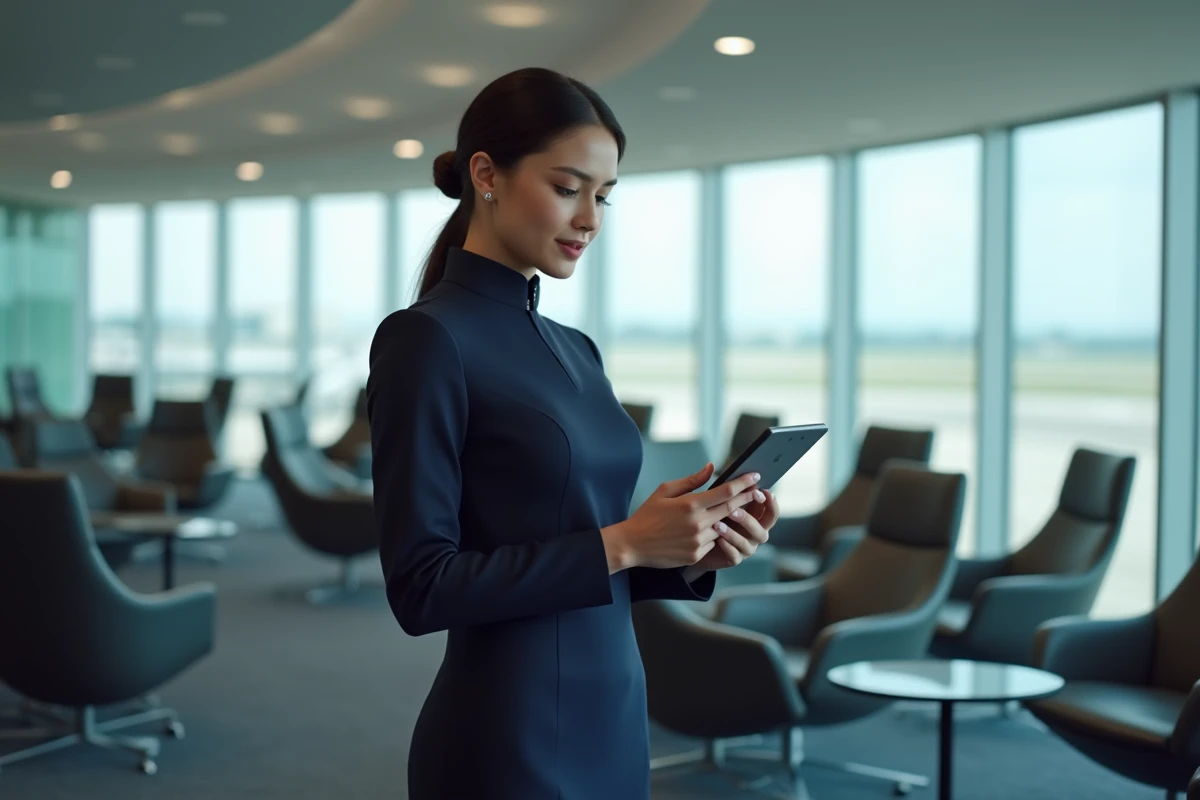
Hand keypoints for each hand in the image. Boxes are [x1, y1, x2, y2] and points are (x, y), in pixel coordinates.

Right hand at [601, 464, 761, 571]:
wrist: (631, 544)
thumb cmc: (647, 515)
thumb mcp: (665, 491)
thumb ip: (691, 480)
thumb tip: (711, 467)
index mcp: (690, 504)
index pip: (725, 492)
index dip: (743, 484)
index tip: (756, 476)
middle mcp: (697, 523)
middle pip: (730, 509)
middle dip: (746, 499)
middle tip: (757, 491)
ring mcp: (697, 541)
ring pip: (722, 528)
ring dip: (726, 520)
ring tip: (726, 512)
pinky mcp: (695, 556)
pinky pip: (711, 543)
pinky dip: (711, 536)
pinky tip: (700, 532)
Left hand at [690, 488, 777, 573]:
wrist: (699, 541)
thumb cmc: (714, 517)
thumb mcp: (724, 504)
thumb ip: (737, 494)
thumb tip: (748, 479)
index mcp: (757, 519)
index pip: (772, 513)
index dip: (771, 503)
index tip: (763, 492)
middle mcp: (755, 535)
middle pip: (762, 529)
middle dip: (748, 519)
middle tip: (732, 510)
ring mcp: (746, 549)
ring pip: (746, 543)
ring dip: (733, 533)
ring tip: (717, 524)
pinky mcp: (734, 559)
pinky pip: (734, 555)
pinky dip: (727, 547)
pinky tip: (717, 539)